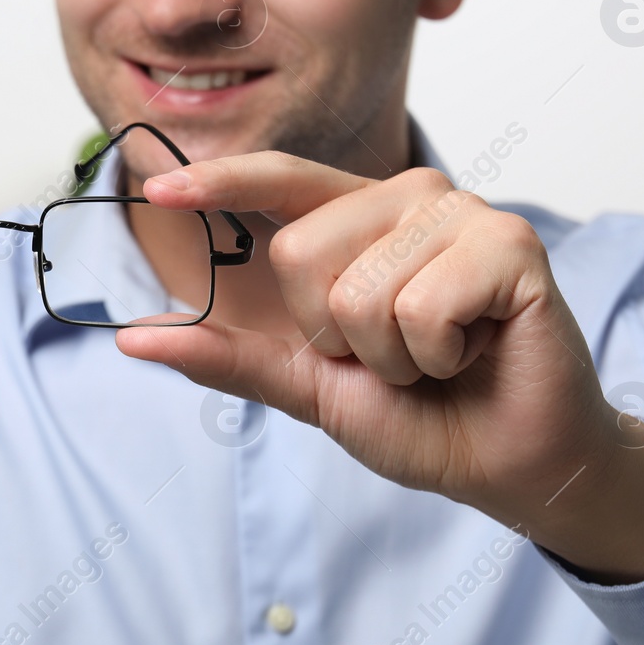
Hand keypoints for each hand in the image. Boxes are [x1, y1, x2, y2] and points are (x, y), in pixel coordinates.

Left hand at [117, 152, 643, 582]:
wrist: (506, 463)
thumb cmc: (419, 415)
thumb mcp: (307, 384)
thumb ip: (229, 355)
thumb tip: (132, 338)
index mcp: (359, 220)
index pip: (281, 181)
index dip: (221, 182)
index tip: (157, 191)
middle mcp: (409, 199)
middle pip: (300, 254)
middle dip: (336, 337)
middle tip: (399, 354)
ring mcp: (462, 214)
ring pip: (358, 289)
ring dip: (391, 354)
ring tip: (441, 355)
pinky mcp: (510, 243)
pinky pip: (422, 305)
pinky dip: (437, 353)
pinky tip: (475, 350)